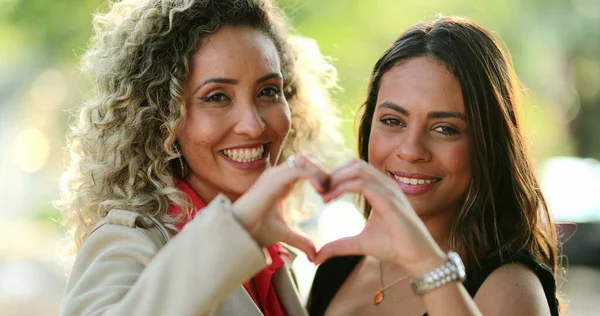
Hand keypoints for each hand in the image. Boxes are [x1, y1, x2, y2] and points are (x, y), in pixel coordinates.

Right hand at [231, 153, 328, 261]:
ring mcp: (274, 174)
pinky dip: (313, 176)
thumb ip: (301, 241)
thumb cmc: (256, 230)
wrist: (239, 232)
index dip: (320, 175)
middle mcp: (277, 174)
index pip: (304, 166)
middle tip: (330, 189)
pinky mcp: (273, 179)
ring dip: (319, 171)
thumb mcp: (284, 234)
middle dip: (322, 170)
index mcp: (280, 182)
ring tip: (325, 190)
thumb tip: (315, 256)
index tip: (329, 193)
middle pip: (306, 157)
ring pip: (303, 159)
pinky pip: (299, 169)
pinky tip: (320, 191)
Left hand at [315, 159, 445, 275]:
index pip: (356, 170)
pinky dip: (343, 187)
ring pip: (358, 169)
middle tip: (319, 191)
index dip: (336, 176)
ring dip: (336, 178)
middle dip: (334, 174)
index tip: (321, 192)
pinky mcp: (390, 200)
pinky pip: (362, 184)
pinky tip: (330, 197)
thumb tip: (316, 257)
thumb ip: (338, 246)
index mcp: (381, 190)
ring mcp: (389, 190)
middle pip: (355, 164)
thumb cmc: (394, 248)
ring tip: (323, 194)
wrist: (417, 258)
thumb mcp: (359, 244)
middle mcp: (386, 185)